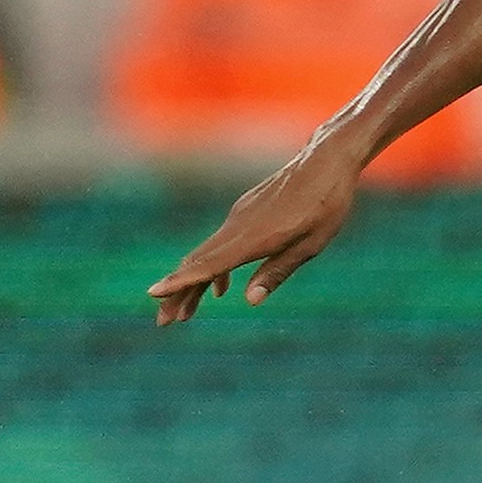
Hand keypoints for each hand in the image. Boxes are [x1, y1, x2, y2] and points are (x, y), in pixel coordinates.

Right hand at [145, 147, 361, 325]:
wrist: (327, 159)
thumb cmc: (328, 203)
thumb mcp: (312, 244)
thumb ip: (278, 271)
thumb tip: (249, 301)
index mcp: (255, 237)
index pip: (209, 264)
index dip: (181, 281)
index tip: (153, 294)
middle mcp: (239, 226)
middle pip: (199, 262)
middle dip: (177, 293)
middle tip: (162, 322)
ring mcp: (239, 217)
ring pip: (207, 253)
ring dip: (193, 283)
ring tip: (185, 313)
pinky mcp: (246, 212)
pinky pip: (221, 244)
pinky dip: (214, 267)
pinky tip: (220, 288)